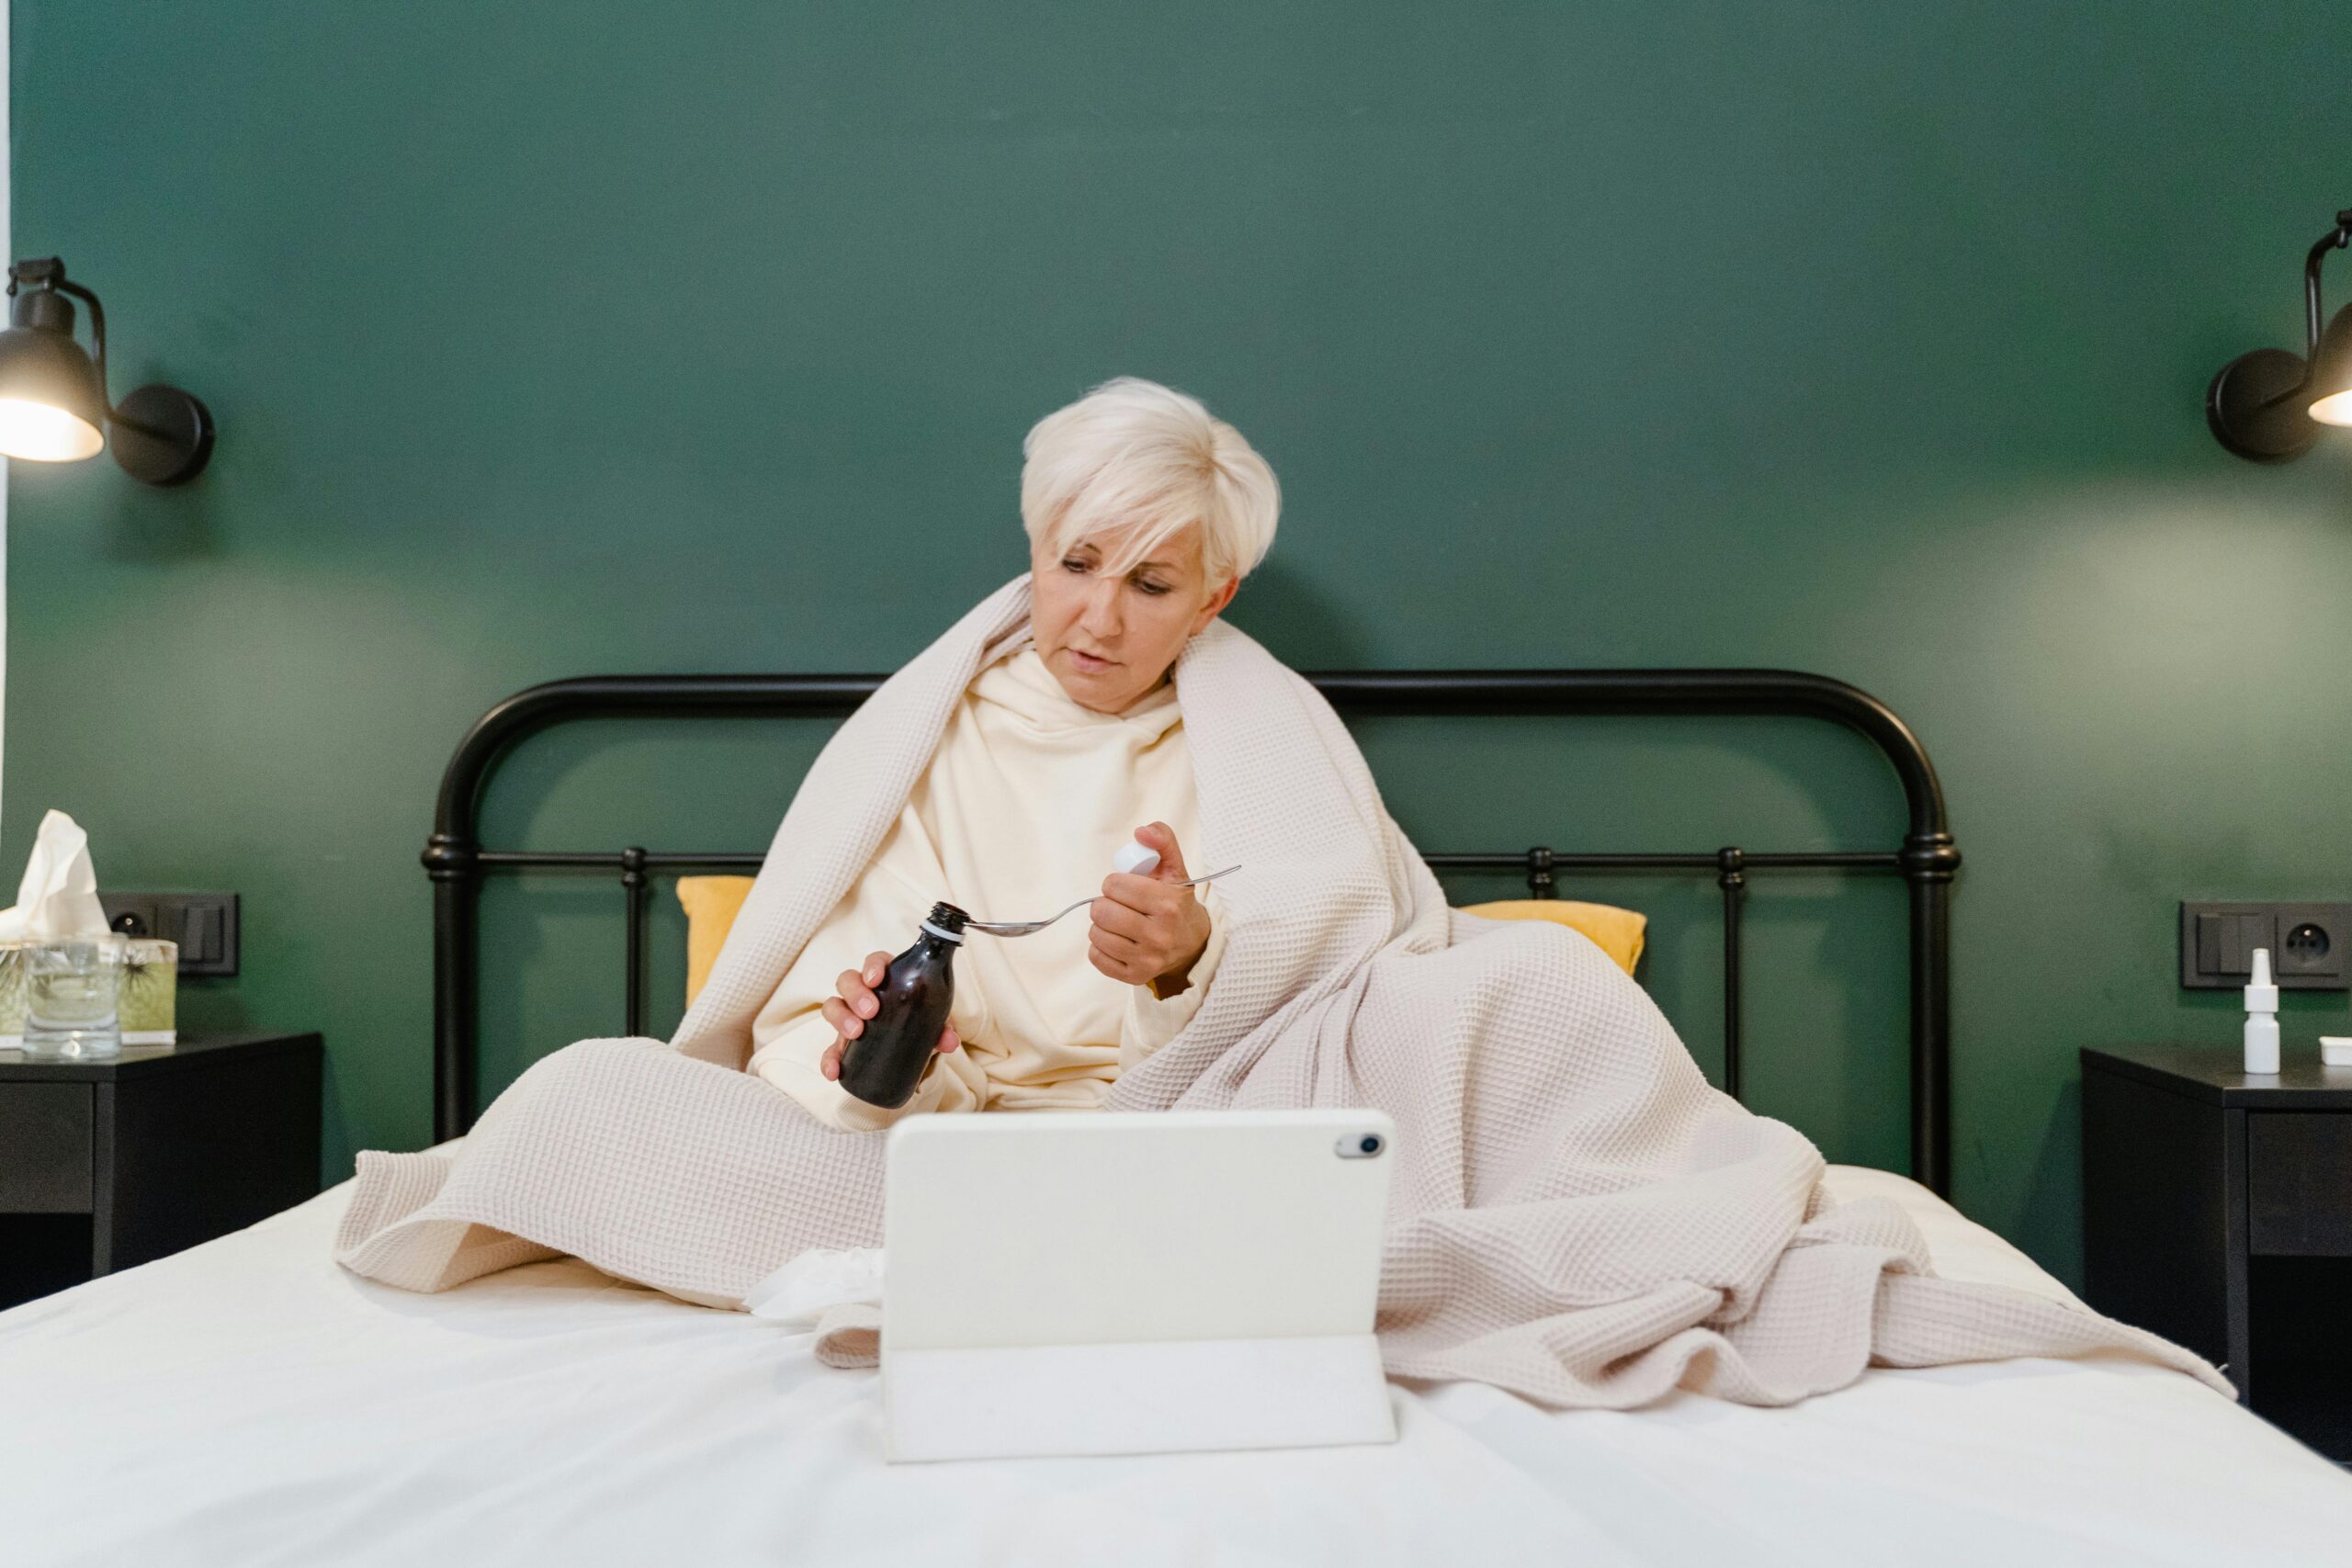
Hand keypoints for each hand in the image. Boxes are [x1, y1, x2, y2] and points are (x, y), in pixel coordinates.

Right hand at [819, 950, 959, 1080]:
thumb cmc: (919, 1019)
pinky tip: (834, 1071)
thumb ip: (942, 1028)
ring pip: (832, 1005)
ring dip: (840, 1018)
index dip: (872, 967)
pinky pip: (829, 1047)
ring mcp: (849, 1015)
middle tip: (870, 1012)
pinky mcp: (842, 1041)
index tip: (876, 979)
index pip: (875, 962)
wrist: (912, 1045)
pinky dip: (829, 1059)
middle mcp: (863, 992)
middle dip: (855, 994)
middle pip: (848, 980)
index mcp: (887, 978)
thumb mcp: (932, 1021)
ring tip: (855, 1034)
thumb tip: (949, 1042)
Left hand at [1089, 822, 1213, 995]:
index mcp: (1168, 904)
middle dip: (1106, 902)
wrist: (1193, 943)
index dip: (1115, 882)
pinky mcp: (1135, 976)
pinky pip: (1096, 957)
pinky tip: (1117, 940)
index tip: (1127, 887)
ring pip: (1096, 934)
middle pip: (1102, 911)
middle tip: (1120, 904)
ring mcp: (1147, 959)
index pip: (1114, 885)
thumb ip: (1162, 840)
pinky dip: (1101, 946)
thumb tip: (1141, 831)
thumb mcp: (1175, 868)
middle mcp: (1159, 935)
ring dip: (1102, 924)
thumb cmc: (1177, 902)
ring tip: (1119, 921)